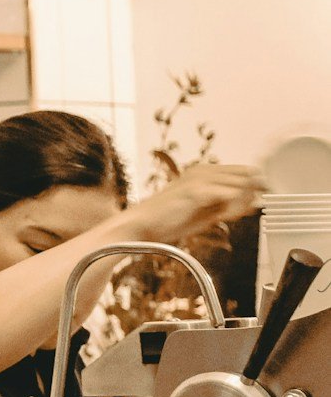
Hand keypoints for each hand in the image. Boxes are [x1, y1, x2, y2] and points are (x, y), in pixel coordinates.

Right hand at [130, 162, 264, 244]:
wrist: (141, 226)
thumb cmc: (168, 220)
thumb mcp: (205, 211)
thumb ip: (227, 204)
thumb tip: (253, 203)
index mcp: (203, 172)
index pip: (244, 171)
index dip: (253, 188)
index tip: (250, 205)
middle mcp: (203, 170)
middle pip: (249, 175)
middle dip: (252, 195)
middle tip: (238, 212)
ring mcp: (200, 178)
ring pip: (244, 185)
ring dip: (243, 203)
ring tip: (227, 216)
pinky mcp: (197, 189)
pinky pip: (232, 195)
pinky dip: (234, 209)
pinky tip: (223, 217)